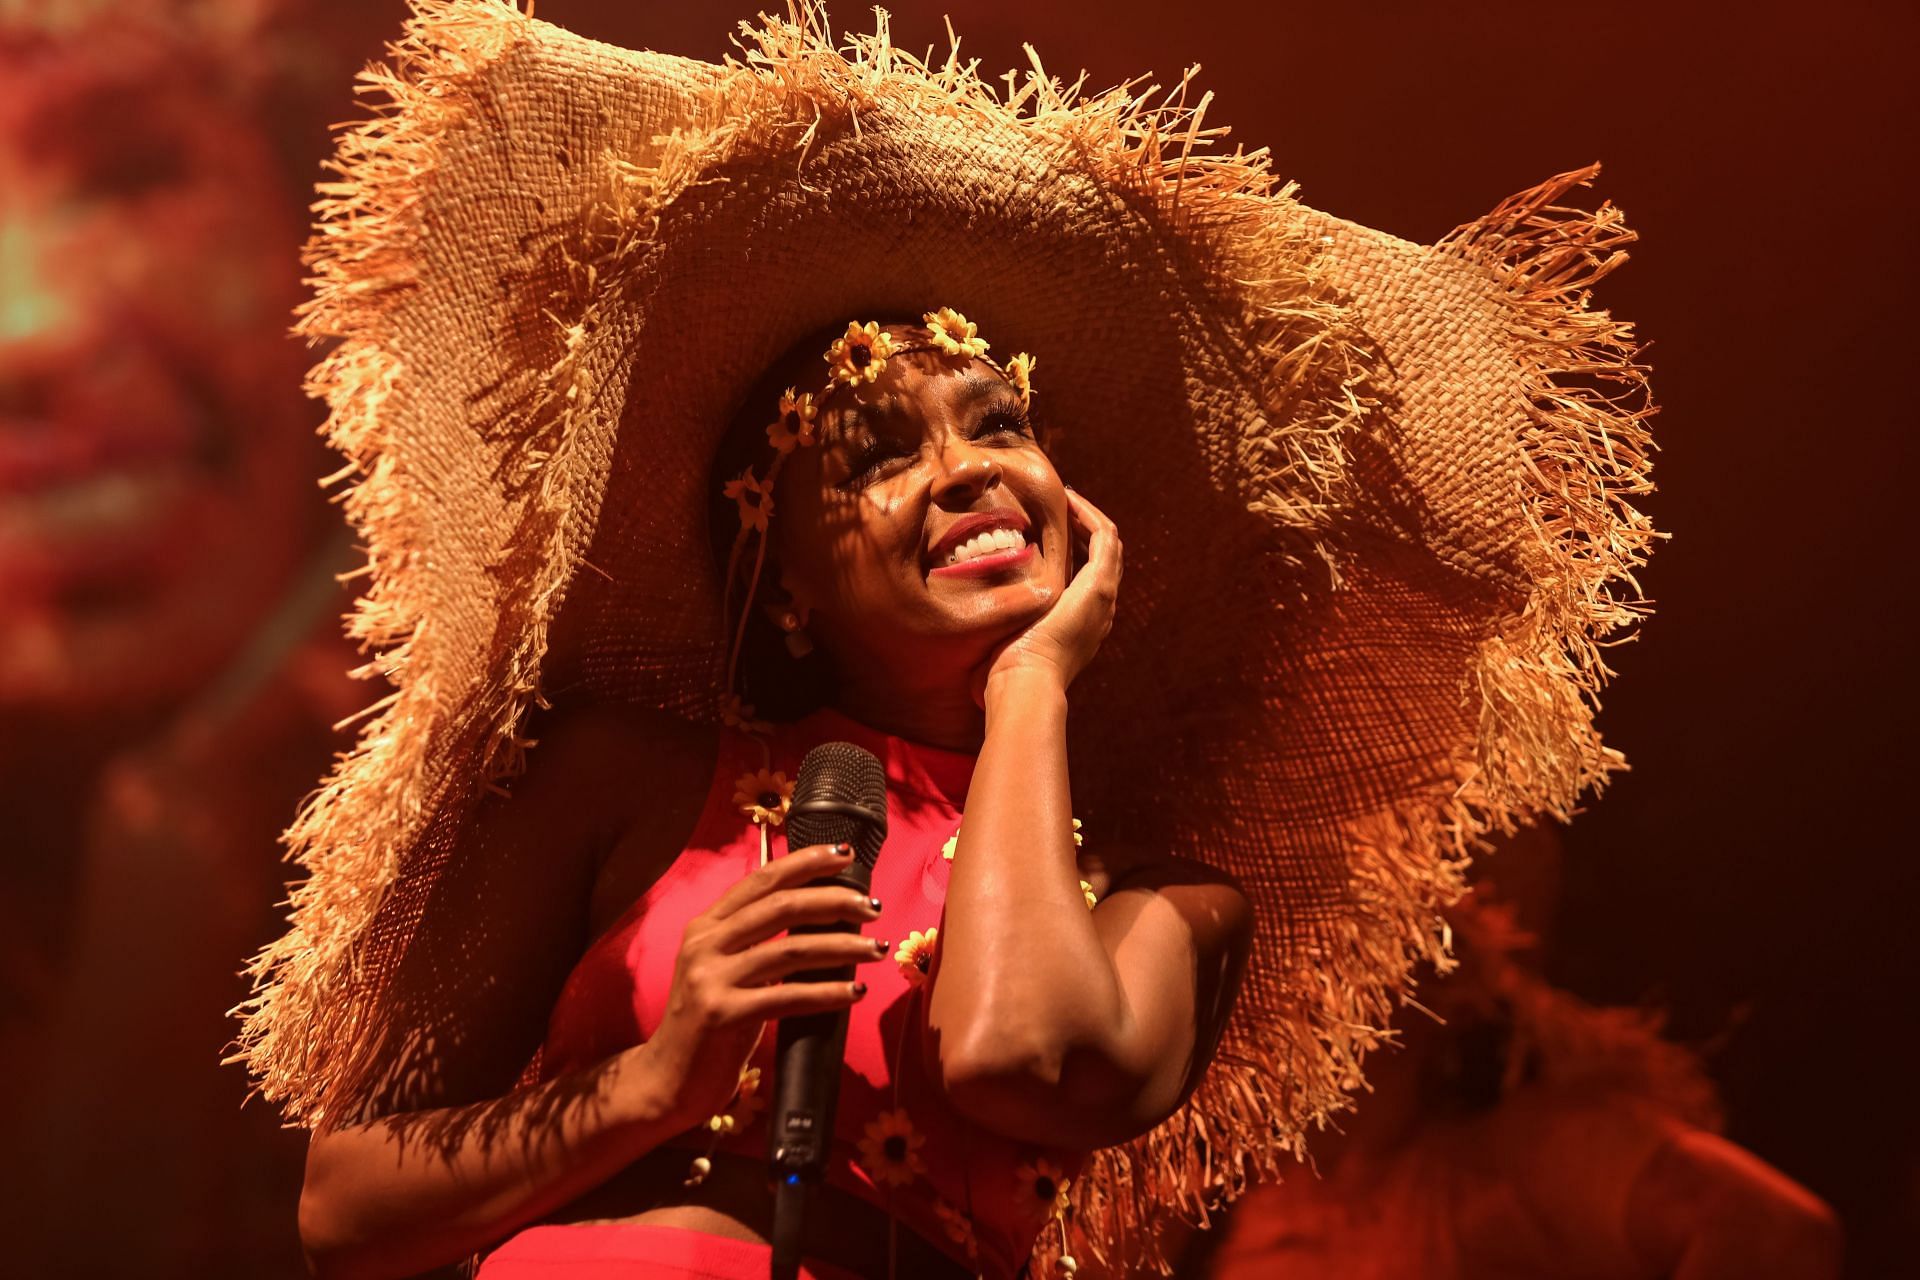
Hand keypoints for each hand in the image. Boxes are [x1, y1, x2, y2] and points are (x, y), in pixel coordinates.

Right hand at [644, 843, 886, 1127]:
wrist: (666, 1079)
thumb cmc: (709, 1024)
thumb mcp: (722, 970)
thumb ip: (755, 940)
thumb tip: (820, 915)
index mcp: (706, 926)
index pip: (762, 879)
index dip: (805, 862)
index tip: (845, 855)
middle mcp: (705, 944)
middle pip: (781, 906)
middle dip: (834, 900)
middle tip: (872, 907)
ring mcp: (711, 979)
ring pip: (791, 950)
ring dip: (843, 947)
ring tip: (877, 949)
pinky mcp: (722, 1015)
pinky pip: (788, 997)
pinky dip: (827, 993)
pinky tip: (854, 991)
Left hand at [970, 487, 1121, 709]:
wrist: (1025, 681)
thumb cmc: (1007, 670)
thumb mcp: (1007, 640)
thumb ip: (1000, 627)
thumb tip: (969, 632)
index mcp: (1082, 622)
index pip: (1088, 576)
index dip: (1074, 547)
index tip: (1050, 527)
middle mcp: (1100, 610)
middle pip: (1104, 558)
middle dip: (1084, 528)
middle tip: (1061, 506)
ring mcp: (1104, 598)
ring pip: (1109, 544)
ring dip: (1088, 517)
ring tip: (1066, 498)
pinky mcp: (1099, 586)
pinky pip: (1105, 538)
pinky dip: (1090, 516)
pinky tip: (1068, 502)